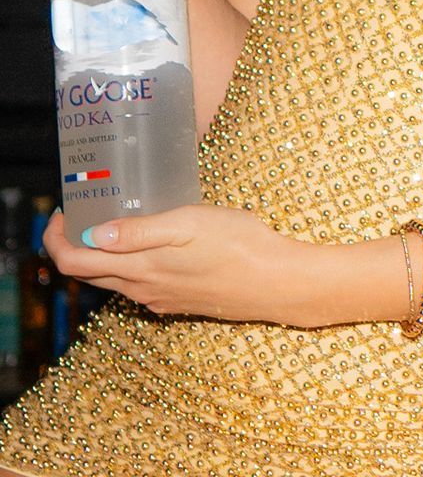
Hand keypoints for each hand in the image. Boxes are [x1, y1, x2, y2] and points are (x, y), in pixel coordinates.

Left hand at [45, 204, 324, 325]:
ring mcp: (160, 299)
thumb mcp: (190, 224)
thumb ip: (140, 231)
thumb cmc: (238, 245)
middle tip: (85, 211)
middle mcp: (142, 289)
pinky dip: (131, 265)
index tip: (61, 213)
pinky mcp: (178, 301)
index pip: (74, 263)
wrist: (275, 282)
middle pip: (89, 274)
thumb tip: (93, 233)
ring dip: (103, 255)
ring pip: (115, 279)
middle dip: (76, 244)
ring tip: (117, 221)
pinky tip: (154, 245)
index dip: (56, 240)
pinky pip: (140, 286)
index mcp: (139, 268)